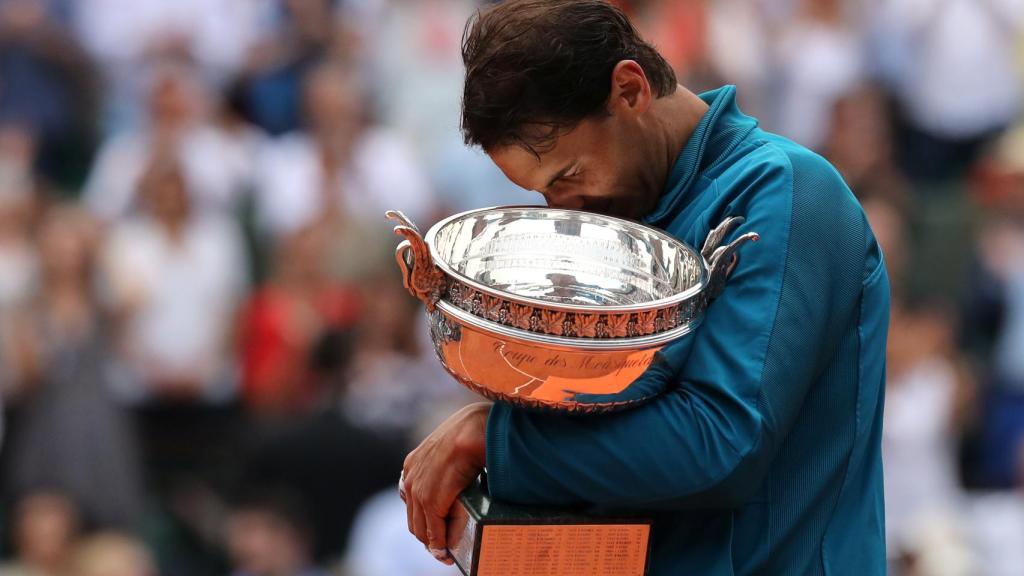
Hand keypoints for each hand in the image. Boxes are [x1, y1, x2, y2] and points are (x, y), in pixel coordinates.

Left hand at [401, 402, 489, 563]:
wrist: (474, 429)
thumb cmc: (472, 432)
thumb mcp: (453, 446)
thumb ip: (450, 464)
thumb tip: (460, 481)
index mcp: (413, 463)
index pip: (412, 501)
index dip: (424, 517)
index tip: (436, 527)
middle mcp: (410, 477)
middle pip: (414, 518)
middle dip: (428, 535)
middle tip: (442, 547)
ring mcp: (418, 490)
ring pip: (422, 528)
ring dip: (435, 543)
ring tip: (446, 553)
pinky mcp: (429, 501)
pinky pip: (434, 531)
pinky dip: (441, 543)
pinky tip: (448, 550)